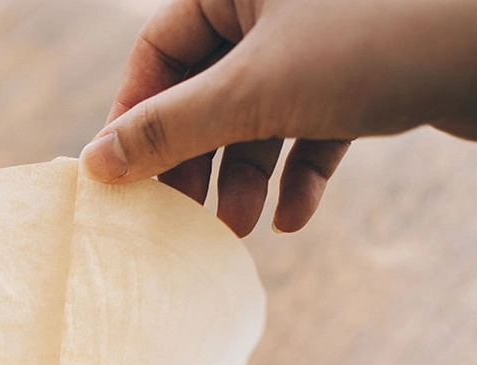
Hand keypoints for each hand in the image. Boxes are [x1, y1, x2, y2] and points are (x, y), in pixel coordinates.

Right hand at [81, 0, 476, 234]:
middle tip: (178, 219)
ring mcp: (323, 39)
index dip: (135, 119)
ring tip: (237, 229)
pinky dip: (298, 173)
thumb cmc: (380, 40)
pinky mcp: (365, 74)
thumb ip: (170, 128)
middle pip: (206, 90)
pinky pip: (312, 127)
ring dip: (244, 177)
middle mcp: (275, 4)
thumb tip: (97, 163)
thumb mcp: (255, 90)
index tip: (121, 181)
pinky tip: (292, 218)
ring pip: (259, 116)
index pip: (158, 52)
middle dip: (196, 160)